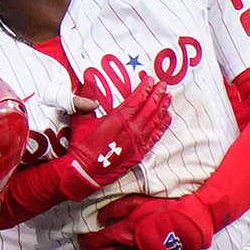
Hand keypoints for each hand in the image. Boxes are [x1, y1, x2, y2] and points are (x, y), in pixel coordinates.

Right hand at [62, 80, 171, 196]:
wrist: (85, 171)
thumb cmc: (82, 146)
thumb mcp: (81, 118)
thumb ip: (86, 96)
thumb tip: (88, 77)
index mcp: (118, 118)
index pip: (136, 99)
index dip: (145, 87)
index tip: (151, 79)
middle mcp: (131, 128)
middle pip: (149, 108)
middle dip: (157, 94)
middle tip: (163, 85)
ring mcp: (137, 141)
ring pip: (155, 121)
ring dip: (162, 108)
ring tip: (168, 98)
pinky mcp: (139, 153)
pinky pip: (155, 137)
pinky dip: (162, 126)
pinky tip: (167, 119)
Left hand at [80, 193, 215, 249]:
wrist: (187, 222)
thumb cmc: (163, 209)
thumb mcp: (137, 202)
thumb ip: (115, 210)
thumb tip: (100, 218)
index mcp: (123, 232)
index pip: (96, 242)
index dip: (85, 242)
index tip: (82, 238)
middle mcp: (128, 249)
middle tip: (85, 249)